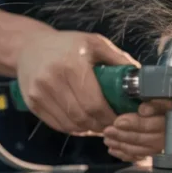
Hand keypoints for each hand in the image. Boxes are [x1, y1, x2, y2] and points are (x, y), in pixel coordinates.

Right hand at [16, 31, 137, 134]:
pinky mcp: (32, 103)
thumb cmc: (67, 45)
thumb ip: (119, 60)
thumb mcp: (95, 43)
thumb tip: (143, 78)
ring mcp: (39, 93)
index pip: (95, 104)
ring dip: (89, 129)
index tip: (121, 118)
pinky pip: (58, 125)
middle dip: (101, 125)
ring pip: (71, 125)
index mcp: (71, 65)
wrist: (28, 47)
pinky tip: (83, 122)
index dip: (110, 117)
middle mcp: (52, 80)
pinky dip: (74, 128)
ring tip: (99, 123)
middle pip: (83, 117)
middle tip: (113, 124)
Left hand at [103, 100, 170, 161]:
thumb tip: (143, 110)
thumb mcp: (165, 99)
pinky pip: (138, 156)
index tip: (117, 122)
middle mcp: (167, 137)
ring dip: (121, 145)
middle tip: (107, 131)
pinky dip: (124, 154)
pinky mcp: (155, 153)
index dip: (134, 124)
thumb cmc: (165, 104)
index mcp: (170, 121)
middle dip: (122, 136)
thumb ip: (156, 104)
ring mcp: (161, 147)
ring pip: (139, 149)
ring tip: (107, 140)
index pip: (151, 125)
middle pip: (142, 139)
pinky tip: (113, 150)